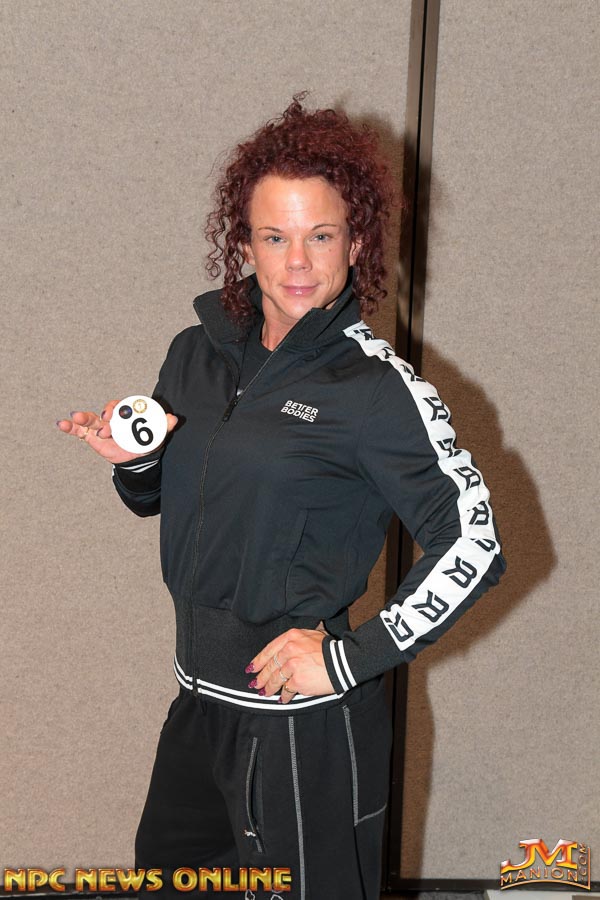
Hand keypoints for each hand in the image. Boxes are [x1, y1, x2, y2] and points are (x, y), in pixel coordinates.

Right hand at [56, 400, 177, 464]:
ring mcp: (101, 426)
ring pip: (91, 419)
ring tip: (76, 417)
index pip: (122, 406)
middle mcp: (114, 418)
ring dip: (83, 417)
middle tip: (106, 421)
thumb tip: (173, 419)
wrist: (136, 459)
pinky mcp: (92, 437)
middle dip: (104, 415)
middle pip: (106, 412)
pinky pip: (79, 431)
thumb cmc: (146, 442)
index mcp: (127, 414)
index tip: (116, 414)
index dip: (118, 408)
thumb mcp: (157, 435)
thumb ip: (164, 426)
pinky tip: (60, 424)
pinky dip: (69, 427)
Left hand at [246, 627, 333, 704]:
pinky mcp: (298, 680)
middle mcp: (289, 649)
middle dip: (261, 676)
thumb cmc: (331, 648)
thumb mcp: (313, 634)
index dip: (259, 660)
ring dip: (269, 687)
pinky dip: (284, 696)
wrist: (343, 661)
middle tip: (255, 683)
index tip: (252, 667)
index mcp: (292, 637)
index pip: (269, 649)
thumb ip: (298, 640)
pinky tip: (282, 699)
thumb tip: (288, 647)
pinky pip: (286, 690)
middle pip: (270, 665)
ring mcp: (292, 665)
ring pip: (275, 679)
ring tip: (265, 693)